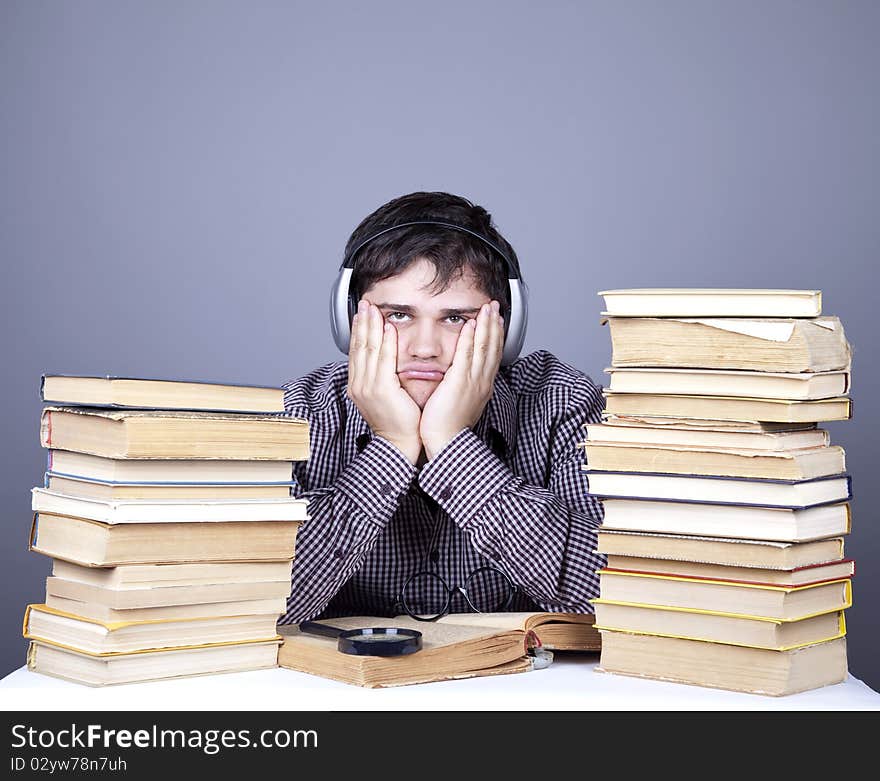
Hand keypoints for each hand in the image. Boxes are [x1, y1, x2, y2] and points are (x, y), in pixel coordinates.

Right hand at [347, 299, 422, 463]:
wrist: (399, 443)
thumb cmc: (397, 422)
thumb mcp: (385, 396)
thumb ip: (382, 377)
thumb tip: (385, 360)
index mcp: (358, 385)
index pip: (356, 351)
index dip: (358, 330)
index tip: (361, 314)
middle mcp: (359, 384)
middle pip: (359, 346)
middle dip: (361, 322)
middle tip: (365, 303)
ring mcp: (368, 386)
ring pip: (368, 349)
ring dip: (371, 326)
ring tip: (373, 309)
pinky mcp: (381, 389)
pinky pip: (383, 360)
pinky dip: (384, 342)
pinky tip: (386, 328)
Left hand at [420, 300, 503, 458]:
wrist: (446, 442)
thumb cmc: (449, 427)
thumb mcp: (462, 403)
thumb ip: (463, 387)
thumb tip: (461, 380)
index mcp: (482, 387)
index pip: (492, 355)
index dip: (495, 336)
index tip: (496, 321)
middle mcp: (482, 382)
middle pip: (492, 347)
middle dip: (494, 325)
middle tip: (495, 307)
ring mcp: (473, 381)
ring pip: (483, 347)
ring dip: (486, 325)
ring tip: (487, 309)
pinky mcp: (459, 382)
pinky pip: (466, 355)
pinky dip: (470, 338)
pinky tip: (471, 324)